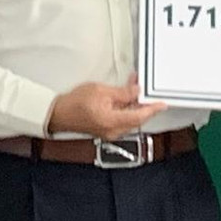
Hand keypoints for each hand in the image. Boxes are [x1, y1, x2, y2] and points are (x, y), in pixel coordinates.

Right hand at [47, 76, 165, 138]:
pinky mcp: (106, 129)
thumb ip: (122, 93)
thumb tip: (136, 92)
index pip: (140, 116)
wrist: (58, 114)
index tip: (163, 104)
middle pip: (137, 118)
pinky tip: (124, 97)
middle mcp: (113, 130)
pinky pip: (122, 119)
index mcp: (113, 122)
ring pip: (130, 118)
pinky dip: (126, 108)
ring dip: (134, 104)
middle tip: (147, 90)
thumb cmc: (74, 104)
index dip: (153, 109)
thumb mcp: (101, 91)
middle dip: (143, 103)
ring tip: (133, 88)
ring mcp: (110, 131)